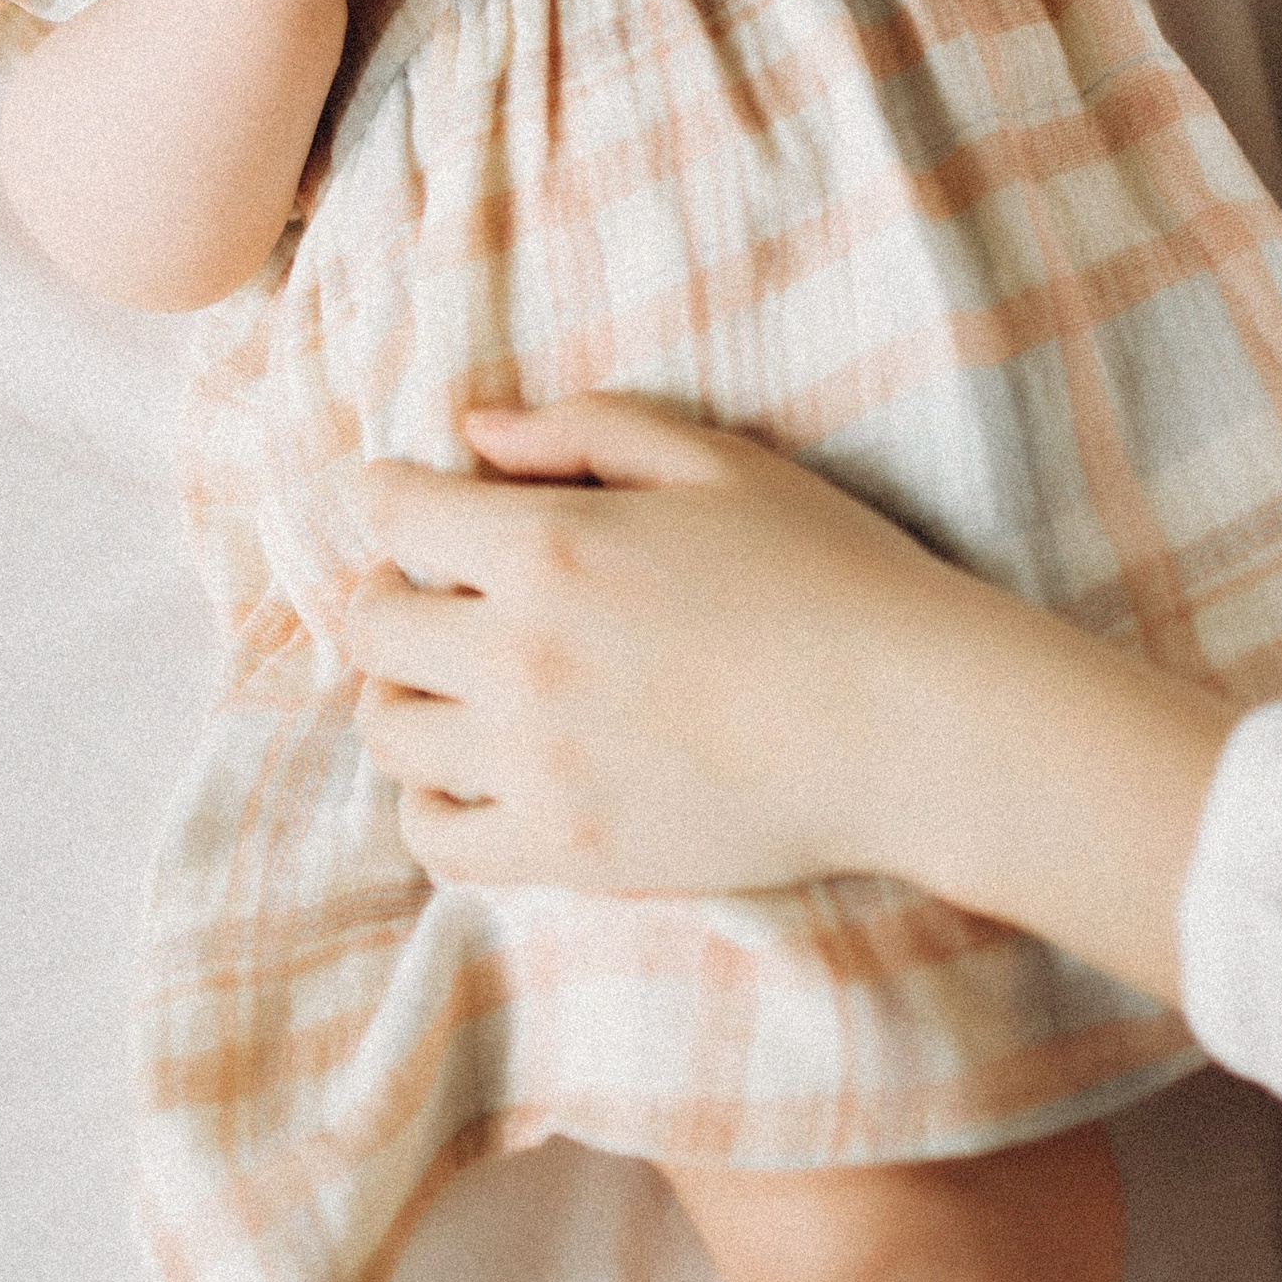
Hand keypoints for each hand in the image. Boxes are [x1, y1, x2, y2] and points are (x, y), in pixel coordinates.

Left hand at [345, 395, 964, 894]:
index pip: (389, 513)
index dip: (387, 496)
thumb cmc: (831, 576)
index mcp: (547, 547)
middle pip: (370, 627)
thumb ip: (581, 431)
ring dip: (404, 696)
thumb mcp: (715, 461)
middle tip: (434, 592)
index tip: (408, 504)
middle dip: (388, 593)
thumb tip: (470, 433)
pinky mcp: (567, 850)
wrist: (911, 725)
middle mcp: (518, 657)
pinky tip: (479, 773)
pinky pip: (436, 839)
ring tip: (455, 684)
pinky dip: (433, 803)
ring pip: (389, 734)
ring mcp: (536, 765)